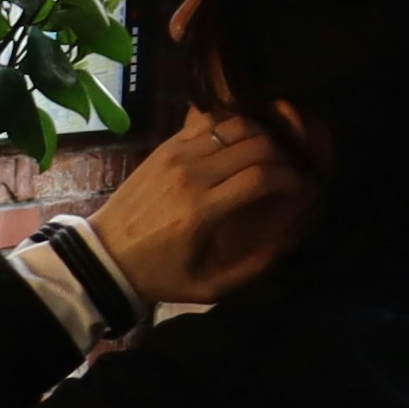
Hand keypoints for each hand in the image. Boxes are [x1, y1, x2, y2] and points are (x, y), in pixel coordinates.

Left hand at [85, 110, 314, 310]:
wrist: (105, 254)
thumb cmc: (160, 274)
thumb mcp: (210, 286)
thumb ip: (255, 265)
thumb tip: (293, 236)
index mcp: (202, 211)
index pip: (262, 176)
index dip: (292, 178)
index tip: (303, 188)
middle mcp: (191, 176)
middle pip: (255, 145)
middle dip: (283, 155)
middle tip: (289, 171)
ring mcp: (176, 156)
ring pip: (235, 126)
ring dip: (261, 135)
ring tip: (269, 154)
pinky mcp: (166, 146)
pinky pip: (210, 121)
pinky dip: (234, 125)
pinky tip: (241, 142)